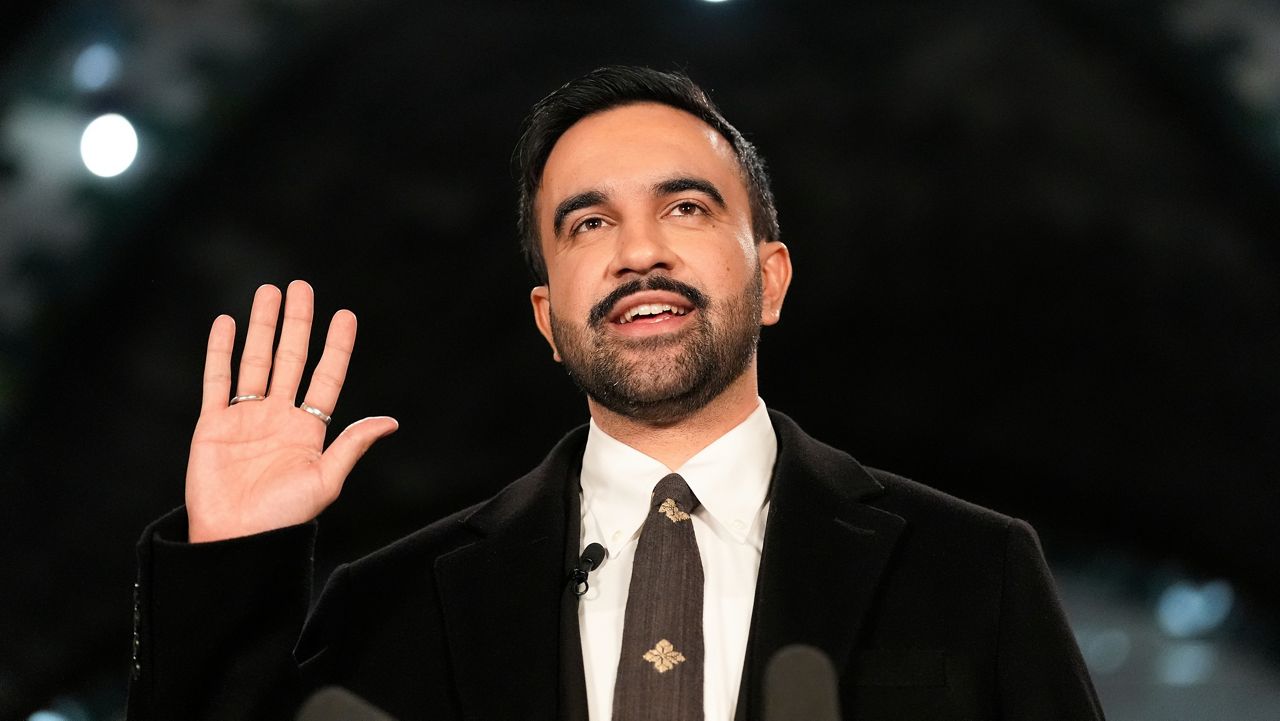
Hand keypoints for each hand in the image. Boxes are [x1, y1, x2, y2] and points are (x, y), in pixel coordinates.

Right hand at [185, 280, 397, 542]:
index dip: (336, 347)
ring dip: (262, 326)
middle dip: (297, 322)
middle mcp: (279, 418)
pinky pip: (217, 380)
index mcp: (309, 430)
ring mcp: (245, 418)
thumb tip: (390, 422)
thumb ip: (352, 446)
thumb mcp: (326, 481)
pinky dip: (220, 351)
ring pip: (256, 360)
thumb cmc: (283, 519)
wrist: (235, 541)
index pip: (326, 377)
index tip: (345, 315)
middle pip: (290, 359)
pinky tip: (226, 323)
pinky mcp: (212, 425)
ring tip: (268, 292)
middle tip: (302, 286)